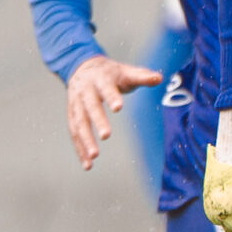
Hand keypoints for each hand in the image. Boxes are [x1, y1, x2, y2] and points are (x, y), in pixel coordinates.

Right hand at [65, 55, 163, 169]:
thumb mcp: (125, 71)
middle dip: (98, 120)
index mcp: (100, 78)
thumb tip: (159, 78)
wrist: (82, 66)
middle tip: (106, 135)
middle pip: (90, 106)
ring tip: (94, 156)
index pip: (106, 87)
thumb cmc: (109, 73)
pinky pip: (74, 133)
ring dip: (85, 139)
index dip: (112, 96)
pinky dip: (79, 149)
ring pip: (79, 122)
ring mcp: (76, 103)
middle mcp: (85, 90)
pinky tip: (87, 164)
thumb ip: (141, 76)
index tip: (118, 107)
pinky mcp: (72, 114)